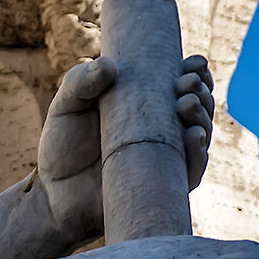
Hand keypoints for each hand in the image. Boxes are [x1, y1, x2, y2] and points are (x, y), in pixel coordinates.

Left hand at [36, 54, 215, 239]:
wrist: (55, 193)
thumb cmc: (63, 145)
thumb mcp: (67, 106)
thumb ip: (80, 82)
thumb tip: (109, 65)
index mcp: (148, 104)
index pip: (182, 84)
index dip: (195, 72)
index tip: (193, 64)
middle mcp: (164, 130)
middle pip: (199, 107)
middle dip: (201, 92)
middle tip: (187, 84)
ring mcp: (166, 159)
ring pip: (200, 135)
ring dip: (203, 117)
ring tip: (186, 103)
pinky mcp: (165, 187)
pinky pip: (192, 172)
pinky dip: (198, 153)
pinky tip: (194, 135)